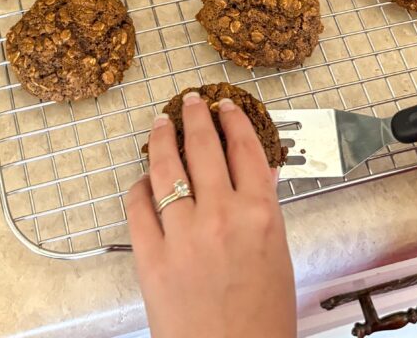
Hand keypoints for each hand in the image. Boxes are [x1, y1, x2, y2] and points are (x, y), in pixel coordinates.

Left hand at [126, 94, 296, 337]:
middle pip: (205, 147)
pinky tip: (143, 179)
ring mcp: (183, 234)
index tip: (227, 106)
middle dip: (197, 117)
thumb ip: (264, 209)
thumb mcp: (278, 254)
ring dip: (163, 138)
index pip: (245, 147)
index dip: (234, 120)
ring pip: (167, 168)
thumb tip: (256, 172)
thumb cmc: (263, 319)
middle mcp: (221, 215)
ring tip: (162, 122)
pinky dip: (140, 186)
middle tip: (192, 101)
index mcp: (260, 213)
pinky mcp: (152, 257)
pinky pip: (139, 206)